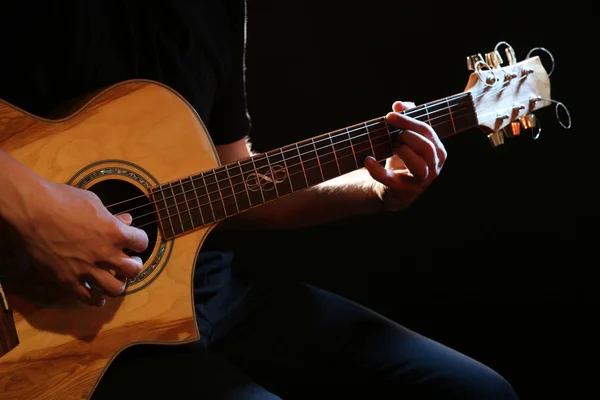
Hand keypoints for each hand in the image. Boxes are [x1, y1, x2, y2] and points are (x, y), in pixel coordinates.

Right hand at [14, 181, 147, 305]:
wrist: (31, 211)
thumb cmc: (63, 200)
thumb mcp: (94, 203)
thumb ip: (112, 216)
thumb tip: (127, 221)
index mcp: (115, 233)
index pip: (142, 242)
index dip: (139, 241)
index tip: (134, 241)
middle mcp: (105, 254)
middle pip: (134, 270)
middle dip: (134, 266)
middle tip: (128, 262)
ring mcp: (87, 269)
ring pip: (115, 289)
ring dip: (118, 284)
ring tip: (115, 278)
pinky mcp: (68, 280)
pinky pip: (88, 299)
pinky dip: (96, 299)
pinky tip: (98, 296)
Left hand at [365, 101, 446, 210]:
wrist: (395, 187)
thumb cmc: (404, 157)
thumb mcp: (407, 137)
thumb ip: (406, 117)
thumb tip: (399, 104)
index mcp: (437, 151)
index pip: (428, 132)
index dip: (408, 121)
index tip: (390, 116)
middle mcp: (433, 167)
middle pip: (427, 148)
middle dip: (409, 136)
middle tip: (395, 134)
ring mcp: (419, 180)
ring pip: (419, 166)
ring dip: (403, 151)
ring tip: (393, 146)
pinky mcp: (401, 190)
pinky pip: (390, 179)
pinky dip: (377, 170)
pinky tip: (368, 160)